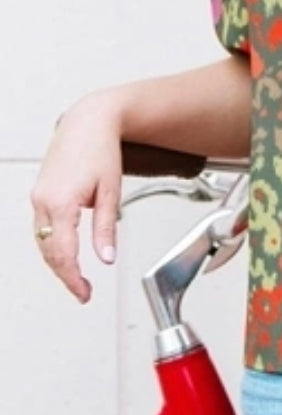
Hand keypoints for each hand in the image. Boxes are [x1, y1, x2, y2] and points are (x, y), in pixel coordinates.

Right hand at [30, 92, 123, 302]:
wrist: (88, 121)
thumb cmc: (101, 149)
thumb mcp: (111, 191)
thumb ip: (106, 228)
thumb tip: (105, 258)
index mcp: (61, 203)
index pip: (63, 255)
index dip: (73, 279)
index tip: (84, 293)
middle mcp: (43, 201)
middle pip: (49, 252)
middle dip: (65, 275)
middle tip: (83, 290)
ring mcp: (37, 197)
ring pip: (42, 242)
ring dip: (57, 261)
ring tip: (77, 276)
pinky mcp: (38, 193)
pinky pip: (42, 227)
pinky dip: (53, 243)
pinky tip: (66, 251)